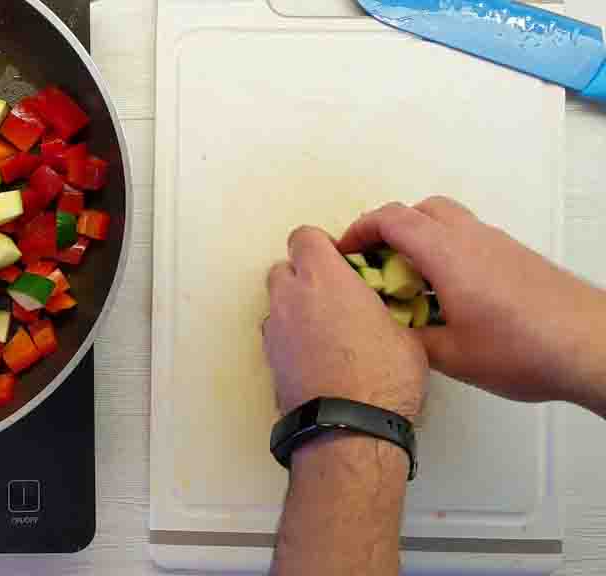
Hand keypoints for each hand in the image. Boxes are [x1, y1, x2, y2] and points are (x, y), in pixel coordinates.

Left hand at [265, 227, 428, 420]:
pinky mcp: (269, 361)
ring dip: (296, 309)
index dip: (322, 246)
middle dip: (304, 276)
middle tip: (335, 297)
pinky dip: (292, 339)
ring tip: (328, 332)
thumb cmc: (384, 376)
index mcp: (323, 277)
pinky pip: (277, 337)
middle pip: (283, 269)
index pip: (304, 237)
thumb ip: (382, 307)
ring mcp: (274, 331)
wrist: (349, 428)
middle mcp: (290, 297)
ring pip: (278, 304)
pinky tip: (318, 358)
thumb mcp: (403, 332)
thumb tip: (381, 314)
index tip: (343, 263)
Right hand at [338, 197, 605, 410]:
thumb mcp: (452, 356)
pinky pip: (470, 239)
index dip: (359, 231)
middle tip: (375, 263)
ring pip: (448, 221)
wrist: (592, 347)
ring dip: (421, 239)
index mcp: (447, 254)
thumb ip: (411, 338)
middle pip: (420, 210)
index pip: (391, 219)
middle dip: (390, 229)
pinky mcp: (516, 257)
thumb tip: (389, 331)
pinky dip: (447, 252)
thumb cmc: (523, 350)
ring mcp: (498, 244)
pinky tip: (449, 294)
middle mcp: (472, 238)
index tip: (344, 253)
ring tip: (411, 281)